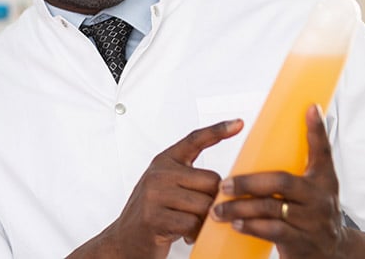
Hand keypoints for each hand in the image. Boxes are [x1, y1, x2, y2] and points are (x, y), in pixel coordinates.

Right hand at [90, 119, 242, 258]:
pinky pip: (193, 223)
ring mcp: (155, 194)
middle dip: (214, 200)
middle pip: (211, 180)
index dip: (218, 130)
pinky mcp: (154, 217)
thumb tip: (228, 182)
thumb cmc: (154, 214)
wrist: (125, 240)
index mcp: (164, 162)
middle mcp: (159, 174)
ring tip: (193, 225)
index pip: (195, 140)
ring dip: (205, 220)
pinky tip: (185, 234)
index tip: (238, 123)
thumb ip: (191, 178)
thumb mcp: (168, 187)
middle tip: (201, 213)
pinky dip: (195, 233)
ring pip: (205, 204)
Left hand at [212, 105, 364, 258]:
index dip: (317, 129)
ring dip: (240, 207)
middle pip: (282, 182)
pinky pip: (272, 231)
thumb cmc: (314, 214)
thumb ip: (306, 162)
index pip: (323, 151)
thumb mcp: (316, 188)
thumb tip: (301, 120)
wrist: (332, 254)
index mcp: (323, 180)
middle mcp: (321, 198)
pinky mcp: (301, 242)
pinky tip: (235, 224)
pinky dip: (251, 226)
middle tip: (223, 184)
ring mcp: (312, 221)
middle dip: (248, 182)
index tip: (309, 107)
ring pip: (270, 208)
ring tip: (218, 209)